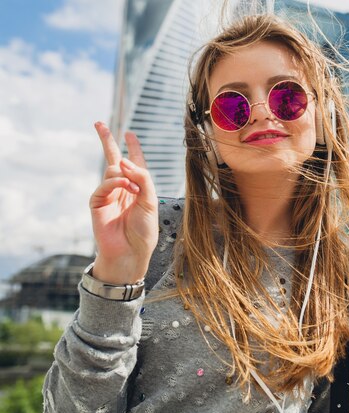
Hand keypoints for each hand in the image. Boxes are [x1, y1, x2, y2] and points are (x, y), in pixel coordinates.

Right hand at [89, 122, 158, 284]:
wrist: (131, 252)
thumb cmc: (144, 231)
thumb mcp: (150, 201)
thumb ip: (142, 179)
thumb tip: (125, 161)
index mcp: (138, 187)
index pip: (135, 163)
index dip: (133, 148)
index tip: (130, 134)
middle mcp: (123, 188)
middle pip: (114, 159)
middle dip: (107, 141)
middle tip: (99, 124)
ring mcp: (109, 194)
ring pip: (111, 169)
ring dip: (124, 173)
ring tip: (132, 187)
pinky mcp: (98, 202)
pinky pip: (105, 184)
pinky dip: (114, 182)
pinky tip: (124, 186)